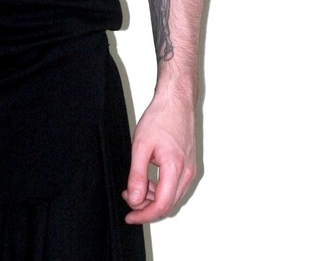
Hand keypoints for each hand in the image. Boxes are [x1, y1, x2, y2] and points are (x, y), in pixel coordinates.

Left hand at [122, 88, 196, 223]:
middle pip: (168, 205)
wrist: (176, 101)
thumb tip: (134, 200)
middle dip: (147, 208)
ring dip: (153, 199)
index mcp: (175, 168)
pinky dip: (161, 190)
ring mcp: (190, 169)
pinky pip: (175, 187)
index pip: (162, 205)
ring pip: (172, 197)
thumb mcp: (141, 146)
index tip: (130, 216)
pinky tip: (148, 180)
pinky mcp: (189, 165)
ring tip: (134, 188)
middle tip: (128, 199)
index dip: (144, 215)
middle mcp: (187, 172)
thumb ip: (137, 175)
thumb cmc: (160, 117)